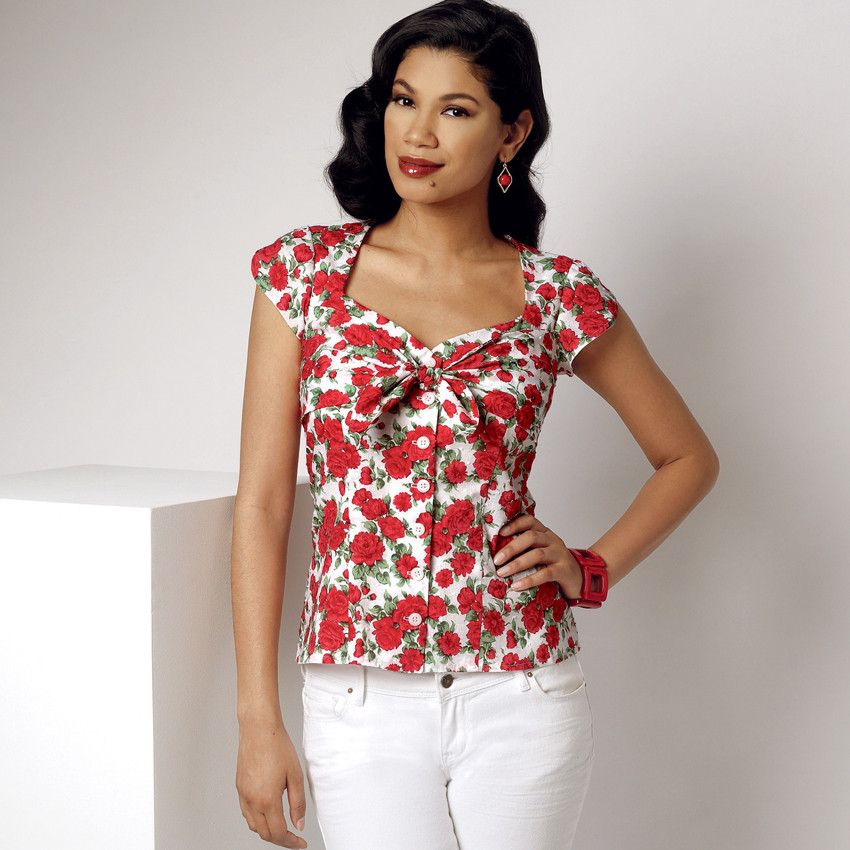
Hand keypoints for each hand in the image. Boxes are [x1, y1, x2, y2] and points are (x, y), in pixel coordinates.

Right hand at [236, 717, 307, 847]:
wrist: (259, 729)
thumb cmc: (277, 746)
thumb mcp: (295, 775)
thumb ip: (298, 804)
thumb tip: (298, 824)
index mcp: (267, 799)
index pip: (278, 833)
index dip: (291, 842)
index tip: (300, 843)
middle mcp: (252, 800)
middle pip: (264, 833)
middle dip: (280, 839)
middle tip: (294, 837)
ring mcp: (243, 795)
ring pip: (254, 825)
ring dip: (268, 830)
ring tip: (282, 825)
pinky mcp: (239, 787)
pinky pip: (246, 813)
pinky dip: (257, 819)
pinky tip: (268, 812)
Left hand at [493, 514, 583, 599]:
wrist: (579, 578)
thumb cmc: (553, 565)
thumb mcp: (540, 552)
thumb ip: (525, 549)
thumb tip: (496, 555)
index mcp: (544, 532)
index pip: (529, 521)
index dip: (515, 524)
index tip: (500, 533)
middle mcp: (552, 540)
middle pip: (531, 537)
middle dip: (511, 548)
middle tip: (496, 560)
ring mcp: (560, 554)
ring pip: (537, 554)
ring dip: (516, 564)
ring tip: (502, 573)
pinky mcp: (564, 570)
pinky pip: (545, 573)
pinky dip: (529, 580)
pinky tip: (517, 585)